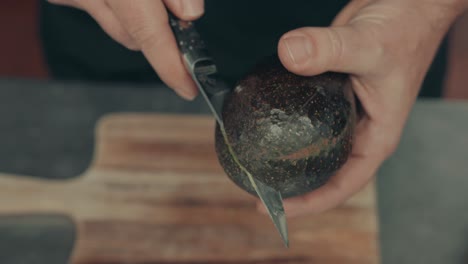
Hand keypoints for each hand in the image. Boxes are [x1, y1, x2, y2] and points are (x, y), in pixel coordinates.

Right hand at [47, 0, 203, 99]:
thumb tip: (190, 16)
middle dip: (159, 33)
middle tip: (177, 12)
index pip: (149, 37)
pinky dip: (116, 7)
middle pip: (135, 39)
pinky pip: (99, 12)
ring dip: (137, 19)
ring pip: (118, 29)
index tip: (188, 89)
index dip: (171, 68)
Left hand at [259, 0, 467, 216]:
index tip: (275, 209)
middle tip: (254, 187)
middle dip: (291, 183)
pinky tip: (259, 120)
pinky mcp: (327, 91)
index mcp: (377, 136)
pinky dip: (283, 119)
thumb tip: (289, 53)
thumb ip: (330, 49)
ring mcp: (341, 111)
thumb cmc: (405, 28)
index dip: (311, 203)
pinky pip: (302, 112)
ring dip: (284, 154)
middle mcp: (358, 129)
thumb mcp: (369, 45)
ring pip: (310, 142)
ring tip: (251, 162)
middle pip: (322, 169)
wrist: (406, 3)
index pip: (343, 184)